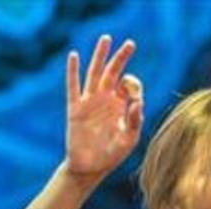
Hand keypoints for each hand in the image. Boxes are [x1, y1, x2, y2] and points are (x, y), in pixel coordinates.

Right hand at [65, 35, 143, 179]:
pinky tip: (74, 55)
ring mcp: (90, 102)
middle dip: (122, 58)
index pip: (130, 85)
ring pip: (95, 74)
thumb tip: (138, 102)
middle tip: (131, 44)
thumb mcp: (128, 141)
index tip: (134, 99)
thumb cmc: (111, 155)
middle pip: (114, 72)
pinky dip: (73, 71)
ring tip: (106, 39)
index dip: (134, 86)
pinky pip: (73, 87)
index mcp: (121, 106)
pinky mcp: (75, 109)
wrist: (89, 168)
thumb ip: (134, 122)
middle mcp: (106, 100)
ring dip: (100, 56)